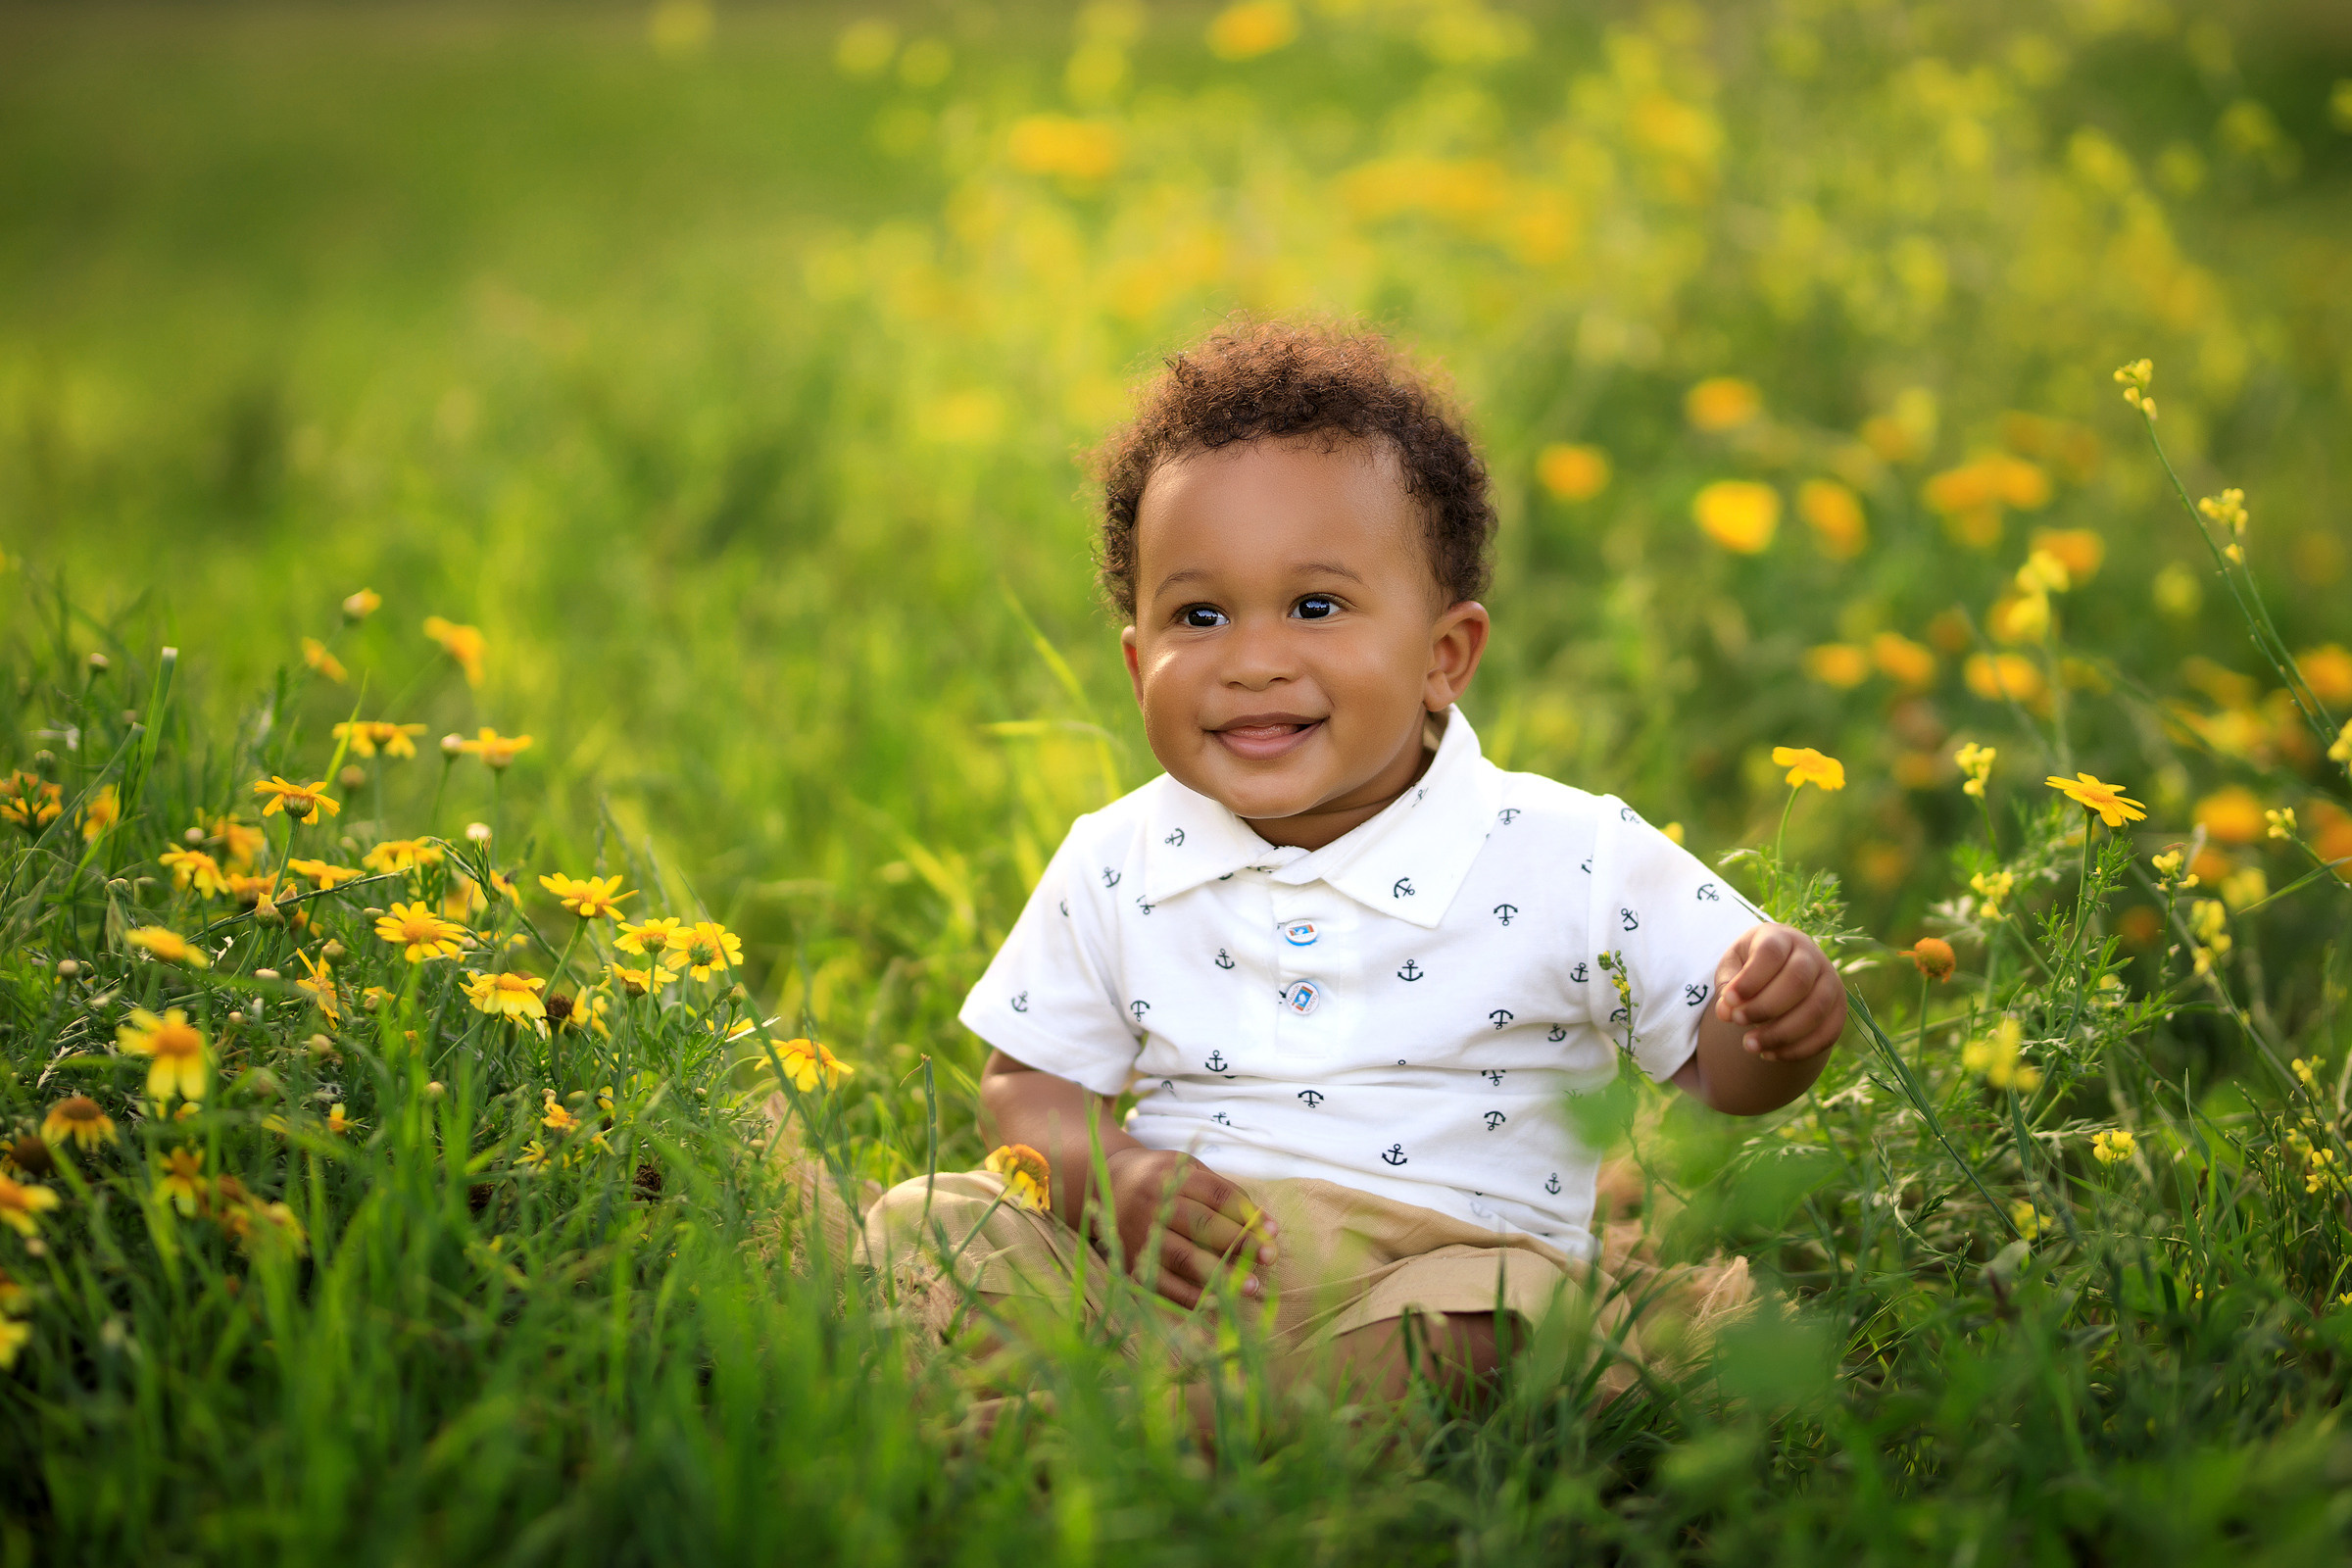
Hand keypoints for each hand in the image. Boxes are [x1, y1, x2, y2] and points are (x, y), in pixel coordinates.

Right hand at [1101, 1146, 1278, 1308]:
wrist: (1106, 1186)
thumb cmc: (1160, 1179)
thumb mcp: (1187, 1169)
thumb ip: (1222, 1191)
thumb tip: (1263, 1222)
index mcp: (1171, 1176)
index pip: (1216, 1195)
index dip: (1247, 1213)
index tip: (1273, 1230)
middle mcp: (1154, 1205)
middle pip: (1202, 1225)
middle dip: (1239, 1242)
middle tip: (1269, 1257)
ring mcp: (1141, 1235)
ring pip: (1183, 1257)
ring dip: (1220, 1274)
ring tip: (1250, 1287)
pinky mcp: (1132, 1262)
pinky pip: (1163, 1284)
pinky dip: (1191, 1296)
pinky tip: (1218, 1302)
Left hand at [1713, 923, 1843, 1063]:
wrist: (1782, 972)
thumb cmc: (1751, 968)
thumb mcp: (1732, 968)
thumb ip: (1726, 987)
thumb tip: (1725, 1012)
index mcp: (1782, 937)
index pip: (1771, 953)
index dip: (1750, 979)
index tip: (1728, 999)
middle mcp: (1812, 956)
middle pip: (1797, 981)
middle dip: (1764, 1007)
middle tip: (1736, 1021)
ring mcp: (1830, 982)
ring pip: (1815, 1010)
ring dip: (1780, 1034)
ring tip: (1749, 1045)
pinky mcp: (1839, 1010)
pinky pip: (1826, 1034)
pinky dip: (1798, 1049)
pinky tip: (1770, 1054)